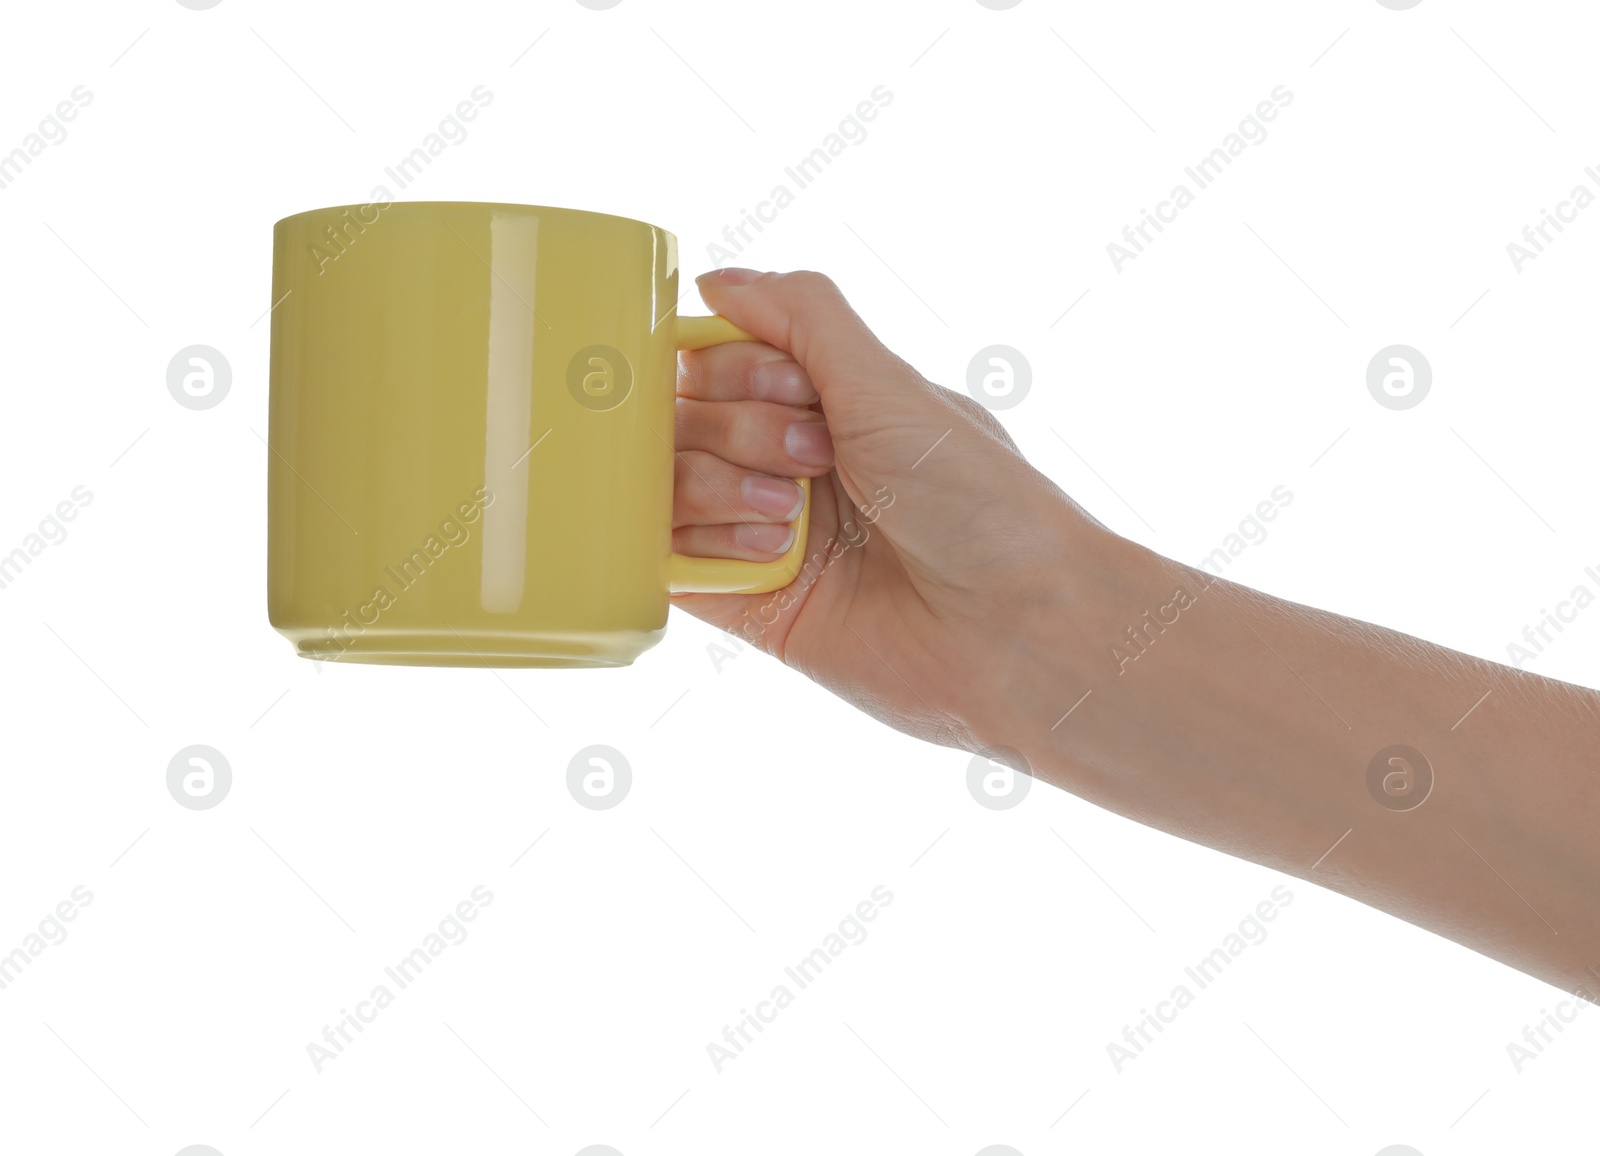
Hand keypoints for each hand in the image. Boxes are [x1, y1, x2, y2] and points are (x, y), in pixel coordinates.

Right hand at [672, 267, 1115, 752]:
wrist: (1016, 628)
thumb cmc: (977, 503)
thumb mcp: (891, 384)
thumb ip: (801, 317)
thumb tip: (714, 278)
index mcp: (830, 405)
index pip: (719, 359)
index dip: (736, 366)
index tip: (795, 390)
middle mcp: (790, 465)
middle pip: (686, 418)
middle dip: (739, 431)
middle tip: (814, 463)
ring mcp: (766, 536)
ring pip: (668, 485)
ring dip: (719, 490)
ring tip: (792, 522)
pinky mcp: (751, 606)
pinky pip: (669, 564)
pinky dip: (698, 548)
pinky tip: (768, 556)